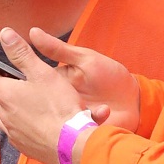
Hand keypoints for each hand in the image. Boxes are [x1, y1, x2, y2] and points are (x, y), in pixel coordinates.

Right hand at [24, 29, 140, 132]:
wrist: (135, 101)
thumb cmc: (111, 77)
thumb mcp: (85, 59)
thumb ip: (59, 49)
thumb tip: (33, 32)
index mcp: (56, 82)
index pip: (33, 82)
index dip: (28, 82)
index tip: (28, 80)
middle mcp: (58, 102)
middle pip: (40, 104)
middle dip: (45, 103)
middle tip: (62, 95)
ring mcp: (68, 118)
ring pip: (56, 120)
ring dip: (70, 113)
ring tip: (86, 104)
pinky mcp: (80, 131)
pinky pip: (76, 131)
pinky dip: (90, 121)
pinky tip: (103, 111)